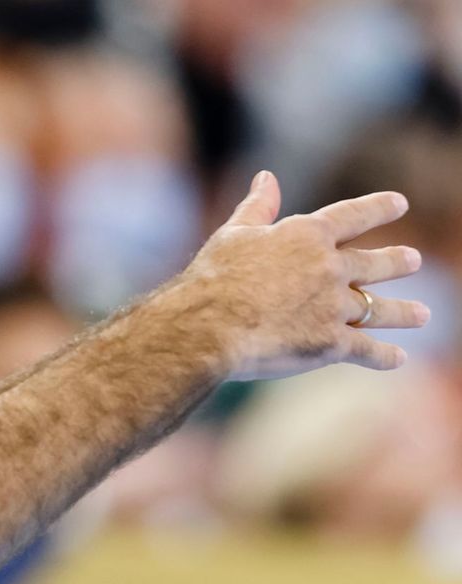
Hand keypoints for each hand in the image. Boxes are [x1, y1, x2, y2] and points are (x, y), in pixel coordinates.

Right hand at [169, 171, 429, 381]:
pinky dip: (384, 355)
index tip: (399, 204)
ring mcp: (334, 306)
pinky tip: (398, 358)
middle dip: (397, 261)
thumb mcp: (233, 234)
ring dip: (403, 312)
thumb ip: (258, 207)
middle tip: (414, 260)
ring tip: (423, 315)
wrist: (209, 327)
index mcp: (308, 235)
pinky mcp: (331, 343)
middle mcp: (330, 267)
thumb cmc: (214, 278)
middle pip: (374, 263)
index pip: (354, 215)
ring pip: (378, 309)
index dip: (379, 208)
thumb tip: (266, 177)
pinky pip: (367, 350)